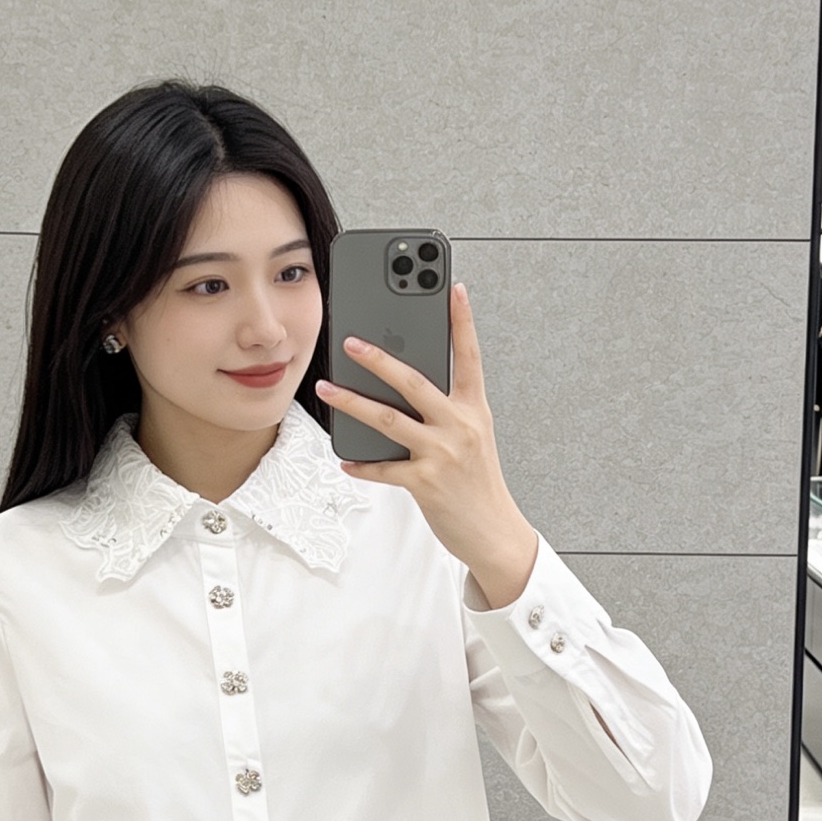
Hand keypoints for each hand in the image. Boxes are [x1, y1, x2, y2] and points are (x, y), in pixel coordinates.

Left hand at [316, 283, 538, 609]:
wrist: (494, 532)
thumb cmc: (478, 483)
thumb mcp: (474, 437)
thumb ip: (448, 410)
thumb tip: (407, 387)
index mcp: (474, 410)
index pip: (469, 357)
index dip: (463, 321)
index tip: (454, 288)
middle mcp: (460, 426)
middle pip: (414, 382)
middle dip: (379, 359)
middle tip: (351, 342)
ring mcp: (442, 454)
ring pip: (388, 420)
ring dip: (352, 404)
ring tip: (327, 390)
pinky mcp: (426, 482)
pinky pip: (384, 469)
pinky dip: (362, 466)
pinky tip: (345, 461)